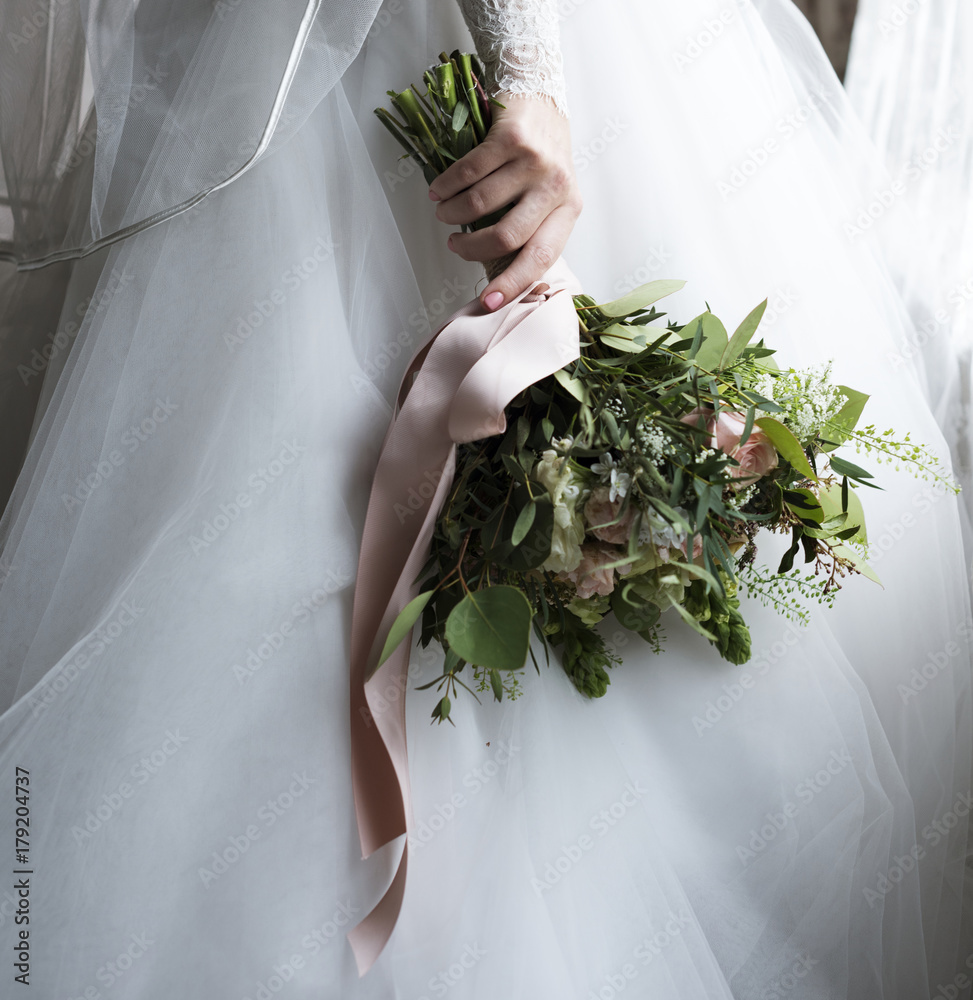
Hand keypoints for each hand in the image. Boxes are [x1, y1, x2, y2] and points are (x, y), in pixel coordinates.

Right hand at [427, 93, 581, 310]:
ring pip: (482, 205)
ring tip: (444, 213)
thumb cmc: (540, 154)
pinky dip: (447, 187)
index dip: (513, 284)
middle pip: (507, 237)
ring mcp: (535, 161)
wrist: (541, 93)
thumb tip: (498, 270)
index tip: (489, 303)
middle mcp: (557, 187)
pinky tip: (439, 191)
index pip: (541, 257)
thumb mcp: (547, 194)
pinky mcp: (512, 137)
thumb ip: (531, 227)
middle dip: (472, 248)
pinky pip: (469, 173)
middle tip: (454, 245)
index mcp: (569, 209)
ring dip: (453, 215)